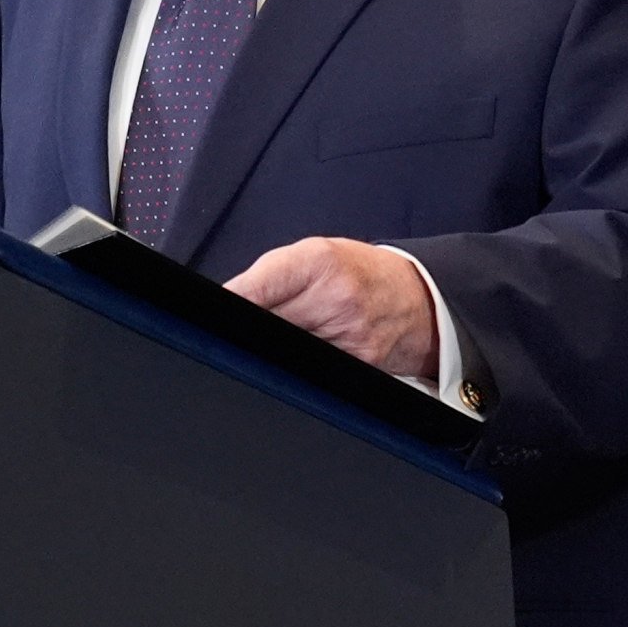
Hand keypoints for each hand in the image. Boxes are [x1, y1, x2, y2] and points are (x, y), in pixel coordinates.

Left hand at [222, 236, 438, 381]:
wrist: (417, 299)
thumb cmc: (360, 273)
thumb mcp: (315, 255)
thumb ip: (270, 277)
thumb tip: (224, 304)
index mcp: (318, 262)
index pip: (254, 290)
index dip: (228, 307)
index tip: (210, 319)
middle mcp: (335, 297)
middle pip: (265, 328)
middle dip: (248, 333)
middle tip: (241, 334)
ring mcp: (349, 335)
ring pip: (284, 355)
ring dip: (273, 352)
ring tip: (286, 339)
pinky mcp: (359, 365)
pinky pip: (311, 371)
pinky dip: (299, 367)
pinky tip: (306, 355)